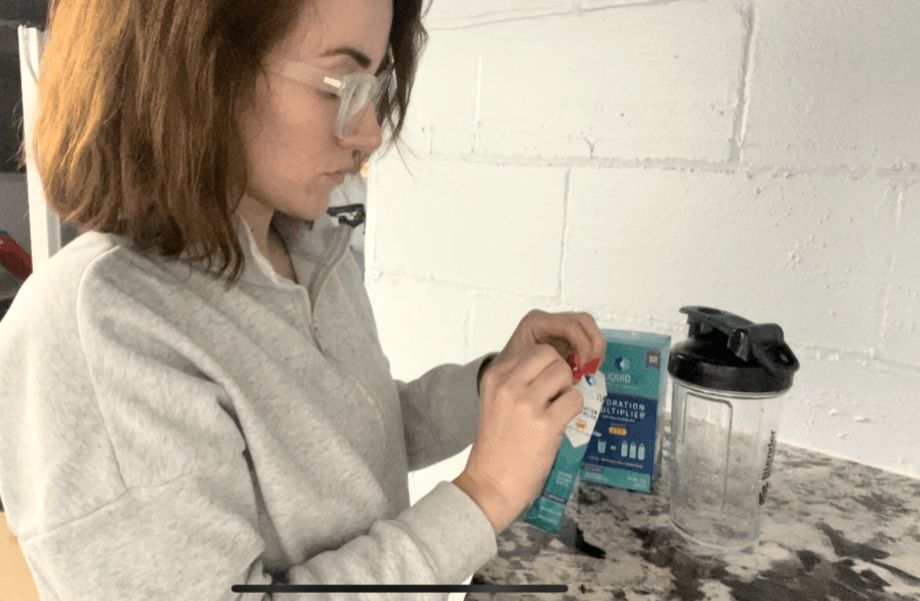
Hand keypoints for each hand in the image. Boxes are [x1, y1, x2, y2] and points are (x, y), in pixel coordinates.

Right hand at [456, 311, 605, 534]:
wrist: (490, 483)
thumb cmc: (497, 446)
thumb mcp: (496, 402)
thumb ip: (518, 382)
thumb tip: (553, 368)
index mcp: (495, 377)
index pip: (534, 350)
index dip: (546, 366)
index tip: (545, 385)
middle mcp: (508, 386)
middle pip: (549, 355)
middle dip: (559, 372)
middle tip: (555, 395)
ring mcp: (527, 404)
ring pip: (564, 373)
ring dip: (567, 390)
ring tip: (556, 410)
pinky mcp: (546, 424)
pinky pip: (574, 399)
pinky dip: (573, 410)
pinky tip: (560, 424)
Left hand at [490, 310, 605, 383]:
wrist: (504, 376)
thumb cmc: (511, 372)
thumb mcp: (525, 370)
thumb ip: (546, 370)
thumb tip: (571, 375)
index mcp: (536, 322)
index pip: (570, 325)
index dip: (583, 345)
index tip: (584, 366)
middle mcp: (549, 320)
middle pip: (584, 321)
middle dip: (593, 345)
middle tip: (590, 368)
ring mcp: (558, 327)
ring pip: (589, 328)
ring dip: (594, 350)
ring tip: (587, 371)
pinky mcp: (565, 337)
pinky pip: (586, 339)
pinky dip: (591, 354)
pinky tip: (584, 370)